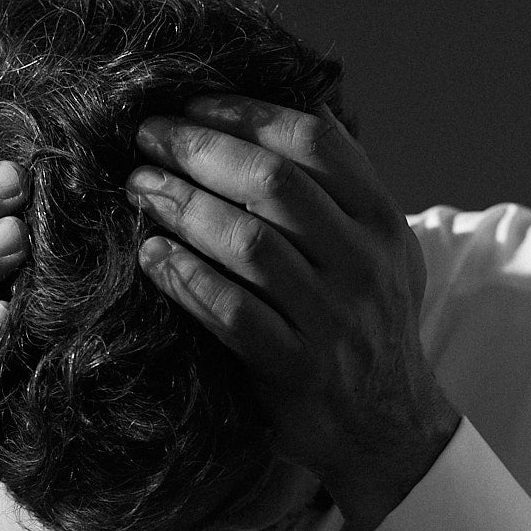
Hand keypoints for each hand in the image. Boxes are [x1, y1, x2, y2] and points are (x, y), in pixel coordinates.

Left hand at [126, 98, 459, 530]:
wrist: (390, 428)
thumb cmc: (368, 324)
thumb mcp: (381, 248)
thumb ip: (347, 183)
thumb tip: (303, 102)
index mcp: (382, 222)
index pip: (315, 142)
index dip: (247, 113)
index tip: (190, 103)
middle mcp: (363, 264)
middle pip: (276, 184)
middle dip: (201, 150)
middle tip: (146, 136)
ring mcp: (333, 319)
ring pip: (251, 244)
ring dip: (185, 207)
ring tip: (140, 187)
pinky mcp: (299, 370)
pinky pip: (233, 314)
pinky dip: (186, 278)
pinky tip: (151, 255)